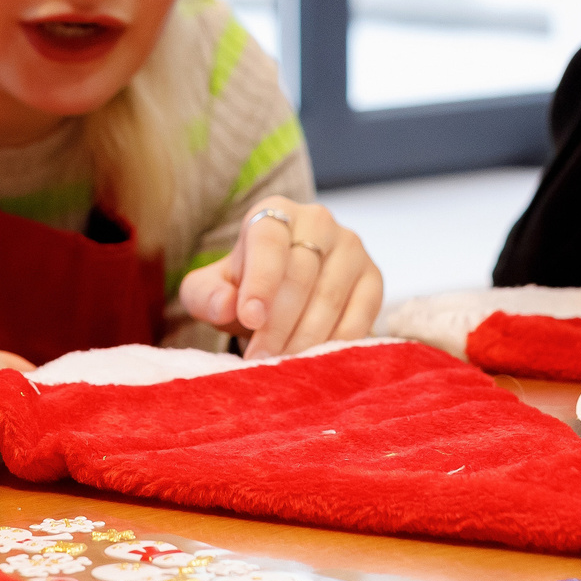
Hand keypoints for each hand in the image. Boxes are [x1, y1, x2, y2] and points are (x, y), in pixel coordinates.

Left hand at [181, 197, 383, 358]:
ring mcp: (352, 249)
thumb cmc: (242, 289)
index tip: (250, 319)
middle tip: (260, 360)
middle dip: (279, 323)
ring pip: (330, 297)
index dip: (261, 282)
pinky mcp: (374, 279)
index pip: (268, 242)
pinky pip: (360, 316)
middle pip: (301, 274)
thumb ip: (206, 295)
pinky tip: (315, 363)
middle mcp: (318, 221)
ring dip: (305, 339)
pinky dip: (337, 344)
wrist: (281, 293)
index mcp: (274, 214)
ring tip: (282, 367)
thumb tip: (226, 306)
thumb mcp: (210, 290)